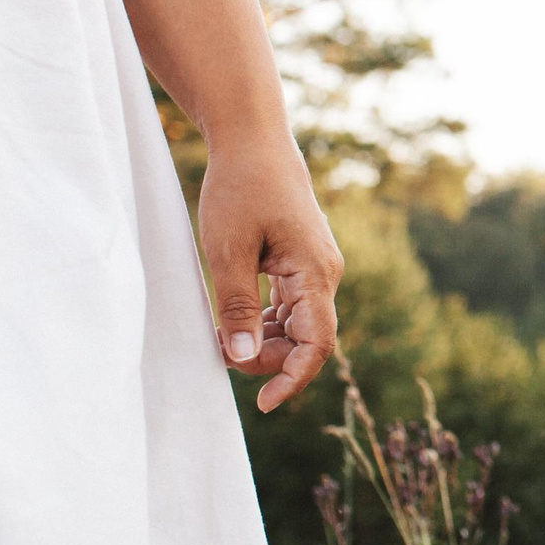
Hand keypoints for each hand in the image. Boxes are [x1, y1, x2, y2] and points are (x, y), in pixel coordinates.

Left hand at [196, 132, 341, 411]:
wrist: (253, 141)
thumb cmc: (240, 189)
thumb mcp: (226, 250)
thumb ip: (235, 307)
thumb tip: (240, 358)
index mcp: (315, 271)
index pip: (317, 342)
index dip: (293, 378)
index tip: (263, 404)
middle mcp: (325, 273)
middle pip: (308, 338)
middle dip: (269, 359)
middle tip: (219, 354)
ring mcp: (314, 267)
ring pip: (298, 324)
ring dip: (264, 341)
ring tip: (219, 336)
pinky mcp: (301, 260)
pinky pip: (290, 305)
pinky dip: (264, 321)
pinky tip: (233, 319)